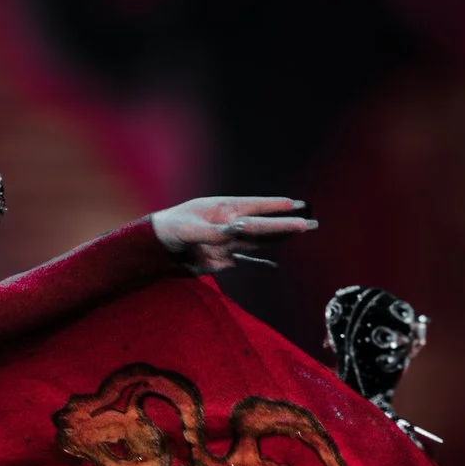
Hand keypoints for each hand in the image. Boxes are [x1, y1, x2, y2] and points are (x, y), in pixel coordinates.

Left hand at [148, 197, 315, 272]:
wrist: (154, 248)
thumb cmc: (171, 228)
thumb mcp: (190, 228)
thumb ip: (215, 231)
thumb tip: (238, 230)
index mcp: (225, 210)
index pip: (256, 208)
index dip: (276, 207)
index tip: (296, 205)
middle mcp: (230, 225)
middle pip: (263, 226)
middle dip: (286, 226)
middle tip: (310, 224)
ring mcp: (227, 244)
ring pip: (259, 242)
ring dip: (279, 239)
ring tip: (301, 233)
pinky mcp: (222, 260)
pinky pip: (244, 259)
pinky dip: (258, 259)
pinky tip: (275, 259)